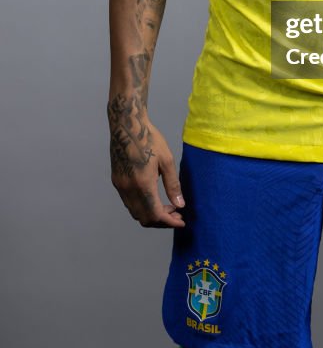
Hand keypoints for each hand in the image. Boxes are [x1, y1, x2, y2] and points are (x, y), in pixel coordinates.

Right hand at [108, 93, 185, 227]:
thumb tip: (180, 205)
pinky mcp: (116, 181)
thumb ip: (173, 184)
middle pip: (144, 218)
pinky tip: (154, 198)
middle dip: (161, 221)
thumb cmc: (150, 139)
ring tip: (168, 206)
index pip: (155, 214)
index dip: (169, 222)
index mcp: (142, 184)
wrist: (126, 125)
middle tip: (177, 213)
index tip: (181, 221)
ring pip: (135, 212)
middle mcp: (128, 189)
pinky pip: (129, 203)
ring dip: (151, 214)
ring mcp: (120, 186)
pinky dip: (142, 206)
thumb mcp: (167, 160)